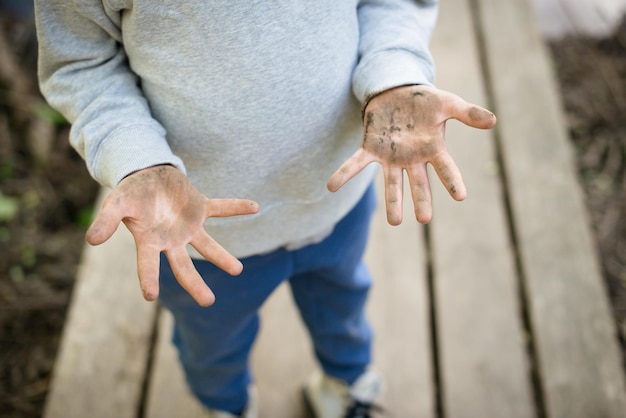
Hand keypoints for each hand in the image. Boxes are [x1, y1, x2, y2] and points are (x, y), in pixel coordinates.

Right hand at [86, 165, 258, 305]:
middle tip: (208, 301)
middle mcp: (171, 239)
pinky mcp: (200, 208)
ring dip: (222, 257)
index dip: (148, 278)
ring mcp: (188, 225)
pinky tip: (255, 207)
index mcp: (150, 241)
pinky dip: (236, 207)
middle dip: (195, 284)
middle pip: (184, 267)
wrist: (146, 173)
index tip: (150, 296)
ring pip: (207, 245)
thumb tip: (91, 241)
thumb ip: (106, 221)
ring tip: (237, 270)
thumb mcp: (116, 204)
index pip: (148, 264)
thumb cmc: (129, 193)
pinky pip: (221, 209)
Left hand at [328, 85, 495, 224]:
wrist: (398, 92)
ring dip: (393, 201)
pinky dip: (344, 174)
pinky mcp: (371, 149)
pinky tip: (331, 186)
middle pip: (418, 183)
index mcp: (433, 148)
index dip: (452, 180)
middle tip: (424, 219)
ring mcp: (391, 156)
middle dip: (421, 200)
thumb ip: (467, 113)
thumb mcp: (447, 102)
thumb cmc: (424, 101)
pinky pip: (357, 164)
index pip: (445, 168)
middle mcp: (412, 158)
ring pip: (392, 183)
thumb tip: (492, 121)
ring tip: (395, 222)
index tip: (461, 195)